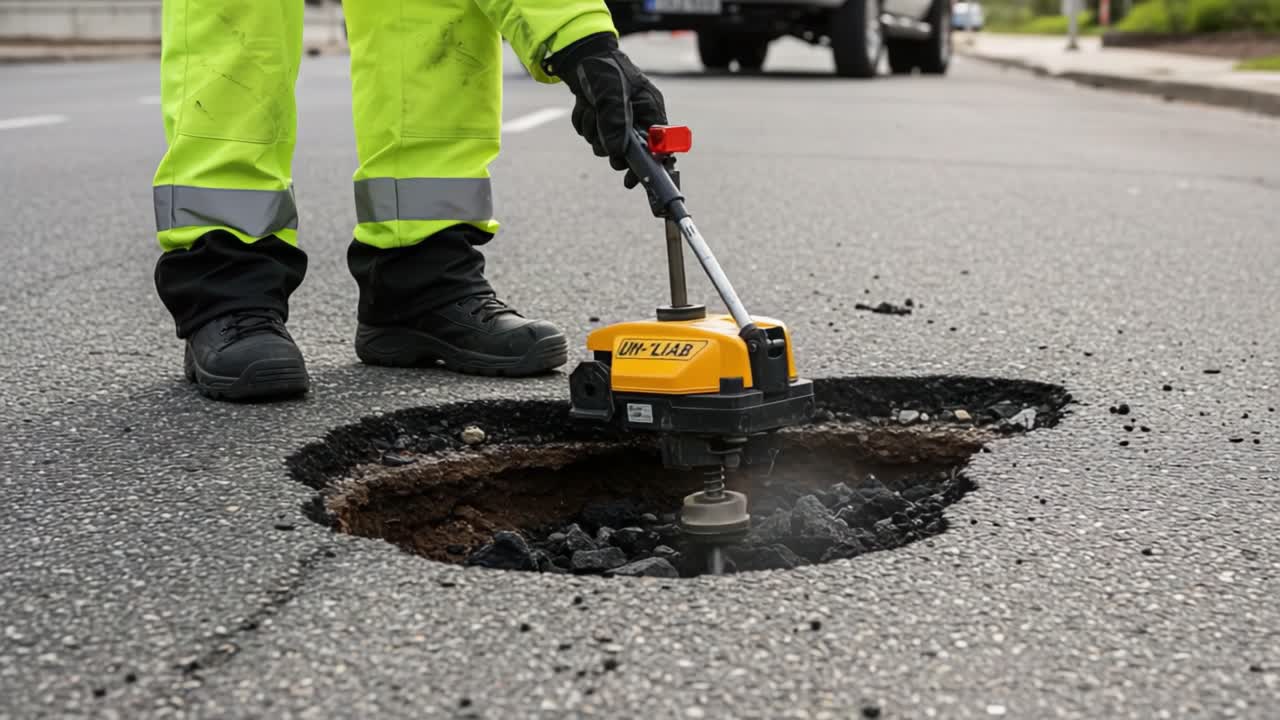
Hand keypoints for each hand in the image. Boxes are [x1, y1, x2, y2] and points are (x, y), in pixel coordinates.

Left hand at [544, 33, 666, 187]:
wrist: (580, 56)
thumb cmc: (603, 69)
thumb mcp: (611, 93)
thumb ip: (615, 122)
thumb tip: (617, 153)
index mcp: (650, 110)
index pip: (660, 148)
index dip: (650, 168)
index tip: (632, 180)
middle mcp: (638, 118)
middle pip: (630, 153)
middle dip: (612, 148)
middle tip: (604, 146)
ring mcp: (619, 121)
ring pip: (606, 146)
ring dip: (594, 133)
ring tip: (590, 109)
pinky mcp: (602, 121)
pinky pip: (592, 136)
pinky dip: (584, 124)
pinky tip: (584, 106)